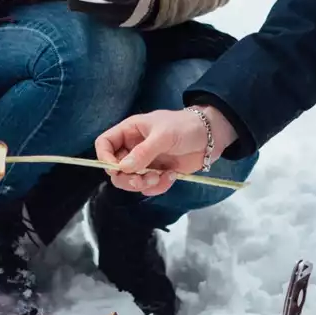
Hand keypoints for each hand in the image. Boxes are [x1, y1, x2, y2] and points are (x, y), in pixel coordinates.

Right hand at [94, 106, 236, 196]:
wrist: (210, 137)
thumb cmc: (185, 127)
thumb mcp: (164, 135)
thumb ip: (143, 152)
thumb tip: (124, 168)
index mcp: (129, 131)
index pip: (104, 144)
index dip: (105, 158)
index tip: (117, 169)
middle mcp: (133, 148)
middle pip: (115, 169)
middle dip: (127, 178)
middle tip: (142, 179)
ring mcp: (145, 162)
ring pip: (130, 181)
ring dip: (143, 184)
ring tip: (161, 177)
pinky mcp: (157, 174)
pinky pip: (148, 187)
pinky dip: (158, 186)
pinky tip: (171, 176)